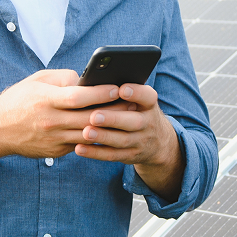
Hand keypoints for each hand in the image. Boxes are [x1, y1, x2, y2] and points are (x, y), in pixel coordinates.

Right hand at [0, 70, 129, 187]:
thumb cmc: (19, 100)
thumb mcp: (37, 81)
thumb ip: (63, 78)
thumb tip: (87, 80)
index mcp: (46, 100)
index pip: (78, 97)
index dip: (100, 93)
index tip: (118, 87)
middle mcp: (50, 121)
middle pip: (88, 118)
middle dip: (113, 111)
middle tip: (133, 104)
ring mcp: (53, 140)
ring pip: (88, 135)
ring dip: (109, 127)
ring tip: (127, 118)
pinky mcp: (55, 152)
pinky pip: (81, 144)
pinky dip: (96, 138)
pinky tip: (110, 131)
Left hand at [73, 84, 183, 200]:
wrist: (157, 142)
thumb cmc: (138, 112)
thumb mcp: (140, 101)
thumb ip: (123, 92)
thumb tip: (97, 81)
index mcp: (149, 105)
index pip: (147, 97)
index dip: (136, 93)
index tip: (121, 89)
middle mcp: (148, 123)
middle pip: (134, 122)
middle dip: (114, 119)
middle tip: (94, 115)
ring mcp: (140, 141)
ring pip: (122, 140)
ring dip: (103, 137)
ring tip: (85, 132)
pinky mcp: (130, 155)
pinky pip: (112, 155)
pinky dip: (95, 153)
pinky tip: (79, 148)